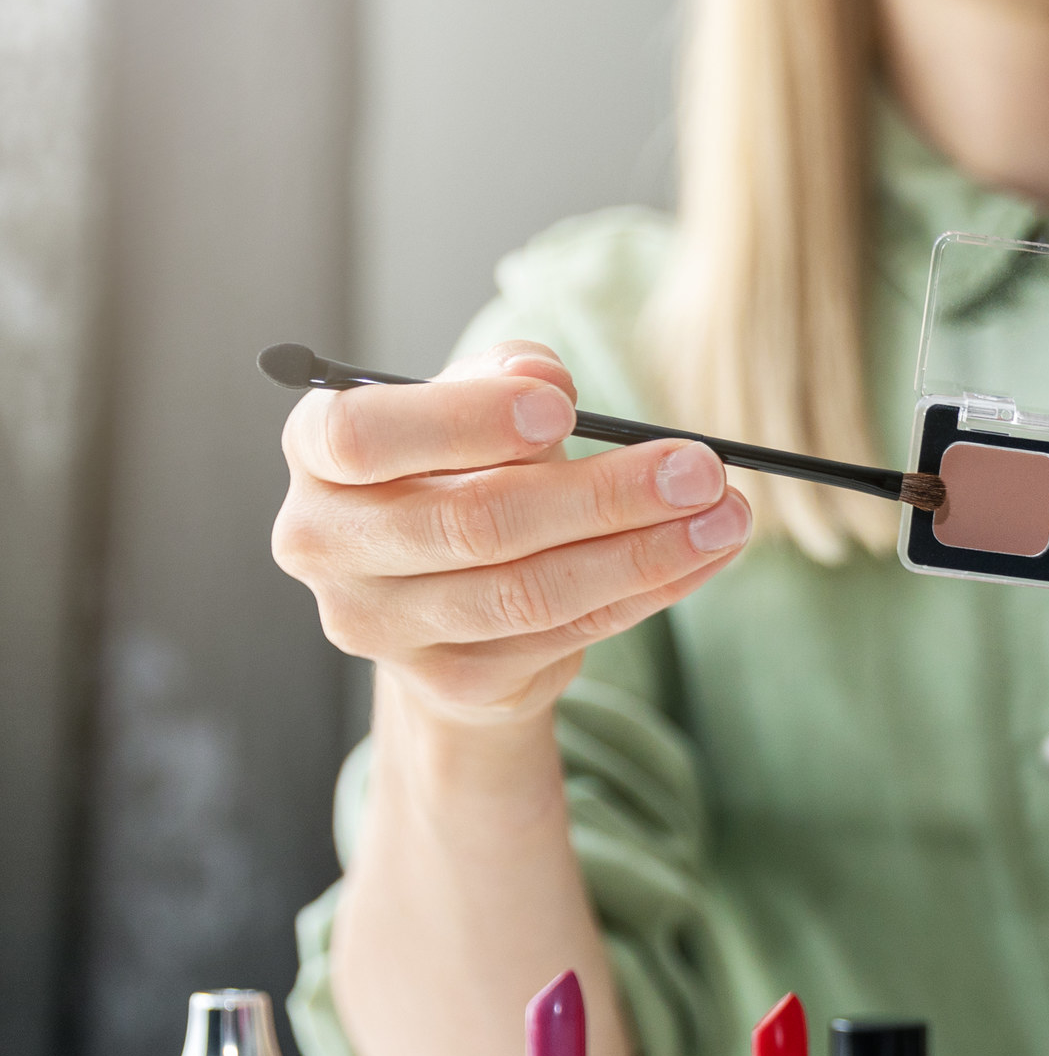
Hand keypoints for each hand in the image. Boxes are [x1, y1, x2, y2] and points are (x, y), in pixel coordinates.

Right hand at [271, 343, 749, 727]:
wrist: (444, 604)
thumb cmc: (457, 474)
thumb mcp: (471, 408)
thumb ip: (504, 378)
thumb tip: (545, 375)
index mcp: (317, 457)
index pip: (361, 436)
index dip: (464, 421)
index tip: (565, 408)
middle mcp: (327, 545)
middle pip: (475, 523)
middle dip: (603, 494)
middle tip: (699, 467)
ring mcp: (385, 627)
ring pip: (532, 591)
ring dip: (645, 552)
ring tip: (725, 514)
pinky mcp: (454, 680)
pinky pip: (568, 632)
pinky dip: (648, 590)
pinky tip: (703, 556)